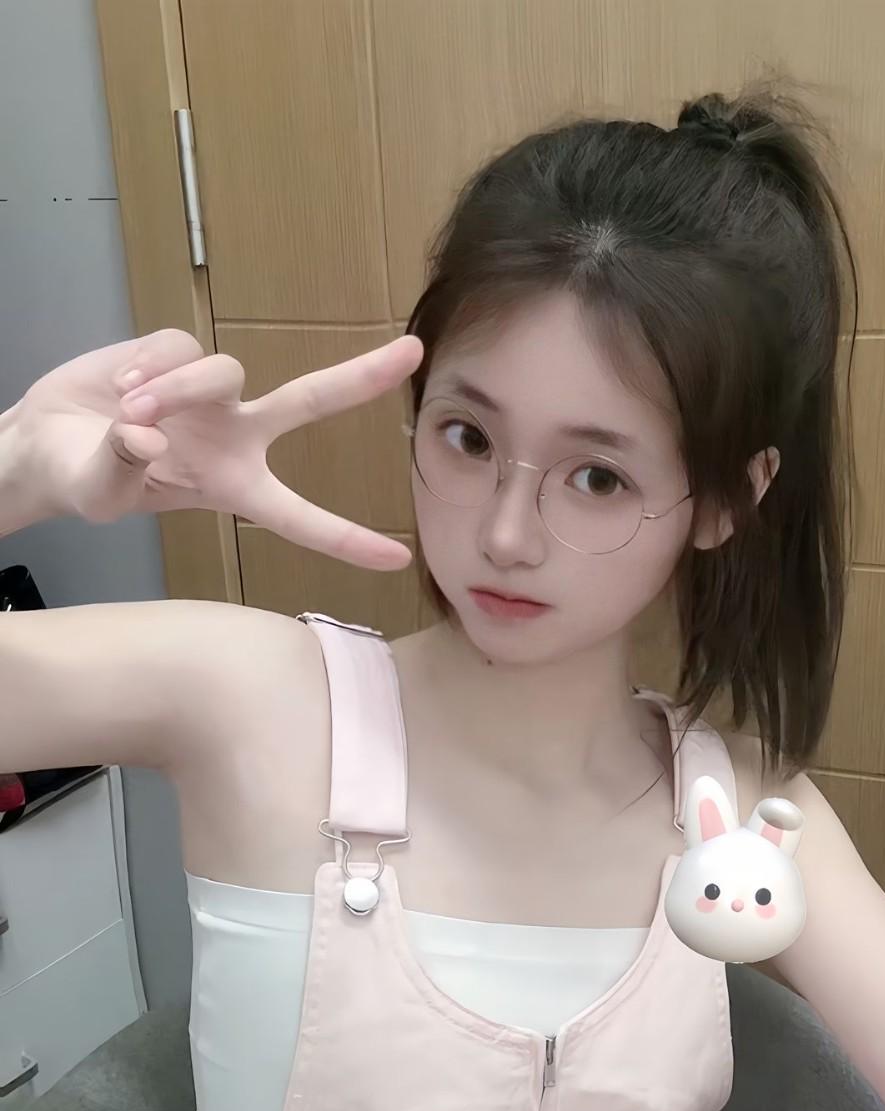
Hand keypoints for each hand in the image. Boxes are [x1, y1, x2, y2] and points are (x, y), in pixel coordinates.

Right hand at [8, 329, 422, 569]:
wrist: (43, 441)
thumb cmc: (81, 481)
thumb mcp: (99, 493)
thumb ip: (120, 467)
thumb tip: (142, 430)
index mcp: (232, 487)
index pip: (298, 517)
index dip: (347, 540)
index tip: (398, 559)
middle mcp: (235, 436)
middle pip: (310, 401)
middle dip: (360, 377)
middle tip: (412, 352)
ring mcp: (210, 392)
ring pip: (219, 371)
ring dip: (173, 389)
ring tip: (126, 408)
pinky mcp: (178, 351)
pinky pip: (176, 346)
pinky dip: (146, 366)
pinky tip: (117, 386)